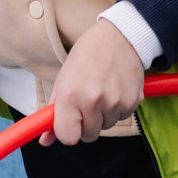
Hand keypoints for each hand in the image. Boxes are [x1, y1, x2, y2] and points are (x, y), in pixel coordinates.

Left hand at [42, 18, 145, 145]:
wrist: (120, 37)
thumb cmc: (86, 56)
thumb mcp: (63, 79)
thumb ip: (53, 112)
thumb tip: (45, 141)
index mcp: (70, 95)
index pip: (68, 138)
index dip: (68, 132)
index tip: (70, 123)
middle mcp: (93, 101)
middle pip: (88, 136)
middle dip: (87, 124)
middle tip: (87, 102)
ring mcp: (114, 102)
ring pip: (106, 127)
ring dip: (103, 115)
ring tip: (103, 91)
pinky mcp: (132, 102)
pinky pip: (121, 117)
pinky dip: (118, 109)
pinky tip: (115, 89)